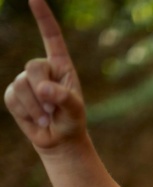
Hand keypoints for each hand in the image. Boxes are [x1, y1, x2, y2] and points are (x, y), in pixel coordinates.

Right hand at [4, 0, 85, 150]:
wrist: (59, 140)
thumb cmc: (72, 120)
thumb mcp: (75, 110)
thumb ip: (63, 97)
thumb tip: (43, 88)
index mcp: (61, 65)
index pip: (51, 37)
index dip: (43, 17)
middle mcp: (42, 68)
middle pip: (33, 66)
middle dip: (42, 89)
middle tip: (54, 109)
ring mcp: (25, 80)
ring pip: (21, 84)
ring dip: (36, 107)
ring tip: (48, 117)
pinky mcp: (14, 94)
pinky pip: (13, 98)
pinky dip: (26, 112)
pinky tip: (36, 120)